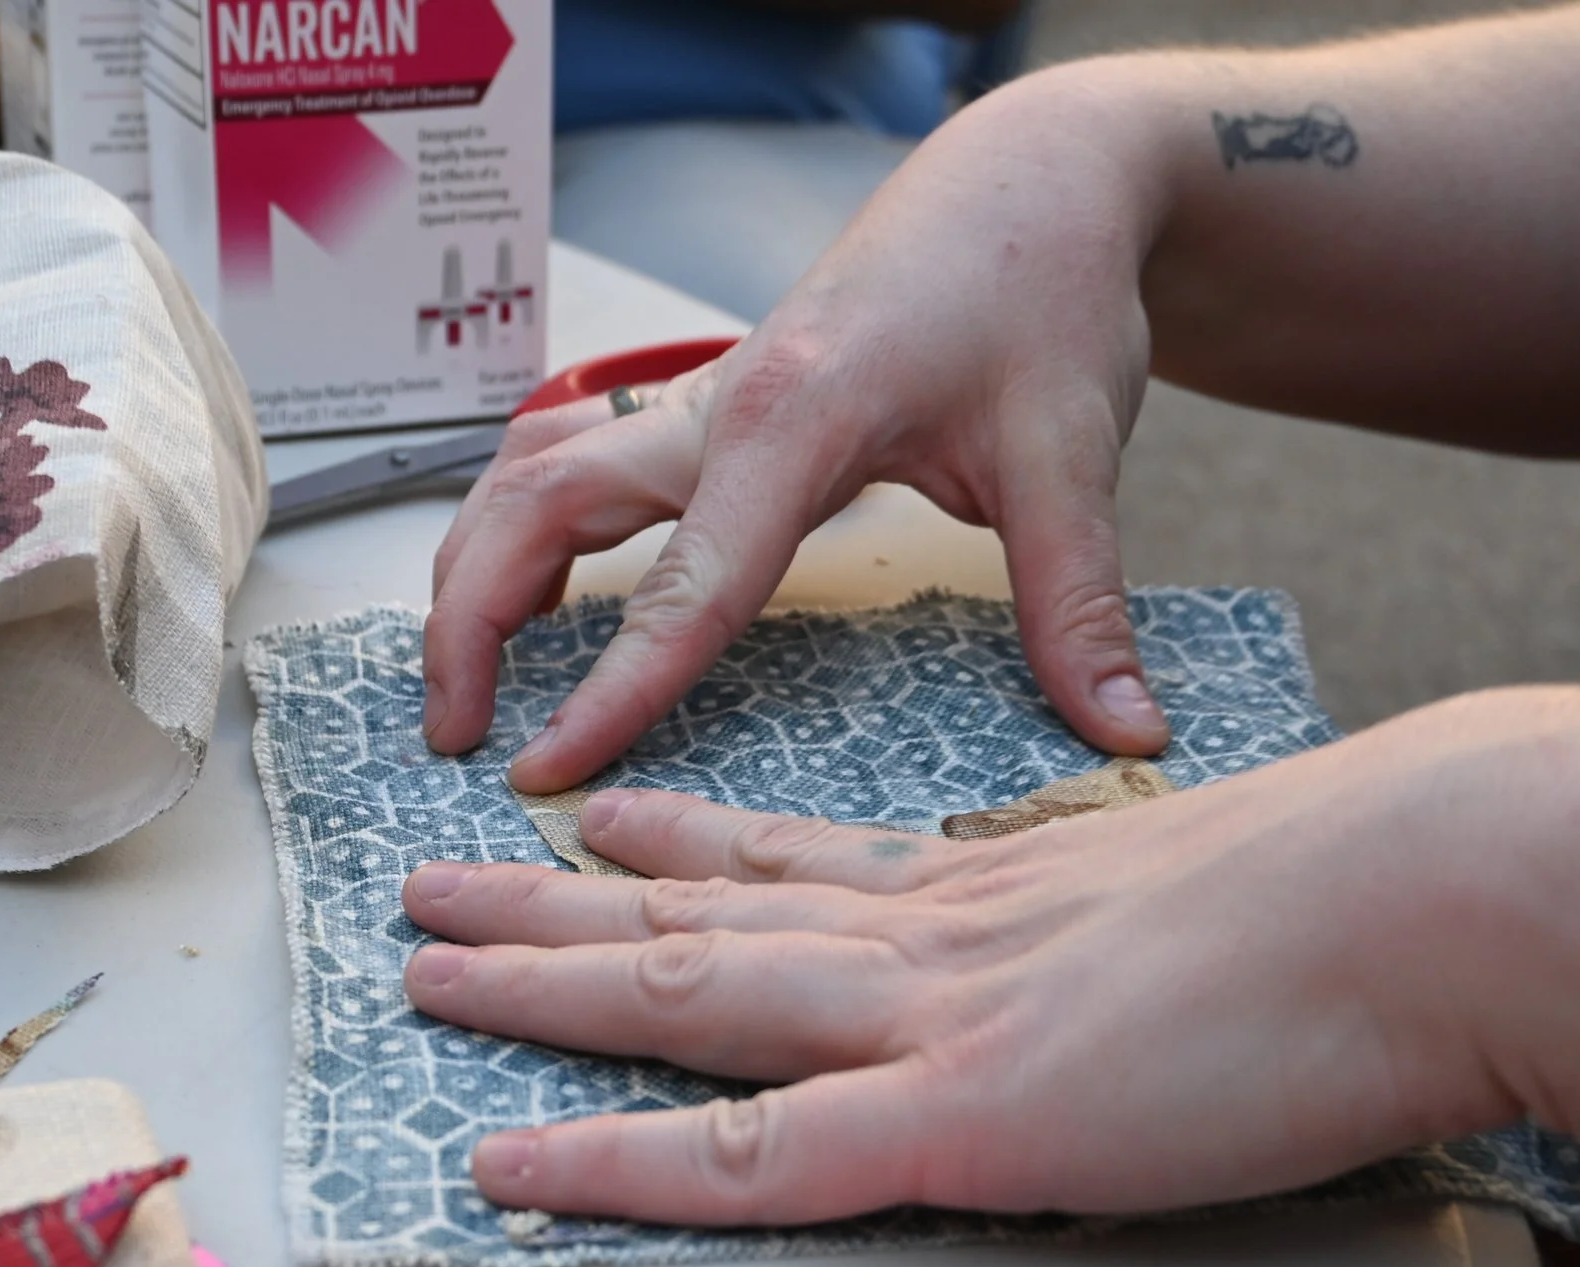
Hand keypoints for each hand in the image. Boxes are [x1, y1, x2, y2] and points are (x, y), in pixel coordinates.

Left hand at [398, 701, 1541, 1224]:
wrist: (1444, 891)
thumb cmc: (1381, 895)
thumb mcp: (1240, 892)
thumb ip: (1158, 928)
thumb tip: (1168, 954)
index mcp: (1001, 888)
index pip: (808, 862)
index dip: (692, 846)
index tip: (614, 823)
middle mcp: (934, 937)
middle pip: (703, 910)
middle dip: (557, 901)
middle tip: (442, 878)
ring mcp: (933, 1021)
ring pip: (685, 996)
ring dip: (540, 985)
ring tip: (421, 967)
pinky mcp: (961, 1118)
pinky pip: (742, 1154)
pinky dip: (613, 1160)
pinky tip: (512, 1160)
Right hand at [421, 77, 1178, 793]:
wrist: (1031, 181)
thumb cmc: (1042, 290)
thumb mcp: (1073, 450)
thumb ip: (1080, 601)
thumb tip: (1126, 731)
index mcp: (796, 415)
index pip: (686, 582)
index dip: (613, 690)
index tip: (548, 773)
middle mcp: (719, 401)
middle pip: (536, 506)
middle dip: (471, 622)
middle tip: (453, 737)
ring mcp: (699, 398)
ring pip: (527, 476)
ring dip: (474, 572)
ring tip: (461, 686)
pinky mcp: (705, 406)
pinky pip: (567, 462)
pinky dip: (517, 532)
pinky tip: (527, 599)